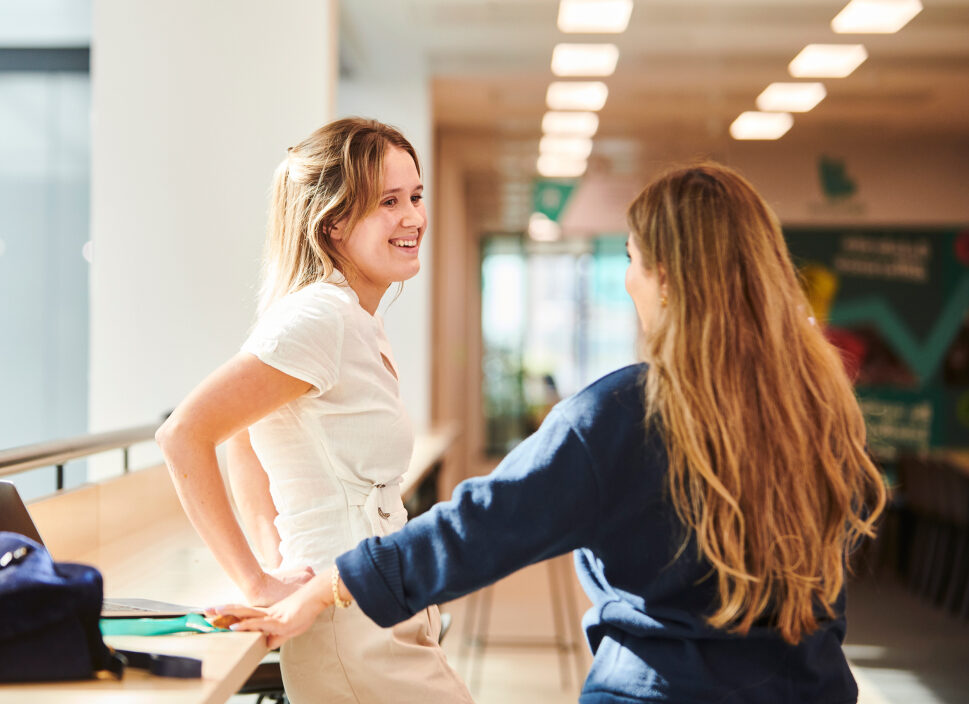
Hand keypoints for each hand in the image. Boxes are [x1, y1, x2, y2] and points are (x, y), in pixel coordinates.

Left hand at [208, 572, 331, 648]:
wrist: (315, 598)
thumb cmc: (304, 612)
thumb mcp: (287, 629)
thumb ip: (275, 637)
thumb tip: (265, 645)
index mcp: (266, 614)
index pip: (243, 613)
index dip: (229, 612)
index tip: (214, 612)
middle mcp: (265, 613)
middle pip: (239, 610)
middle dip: (222, 611)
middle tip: (206, 610)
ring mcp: (270, 615)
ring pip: (245, 614)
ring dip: (228, 615)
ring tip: (213, 616)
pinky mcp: (277, 621)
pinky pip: (258, 624)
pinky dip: (244, 626)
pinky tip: (234, 627)